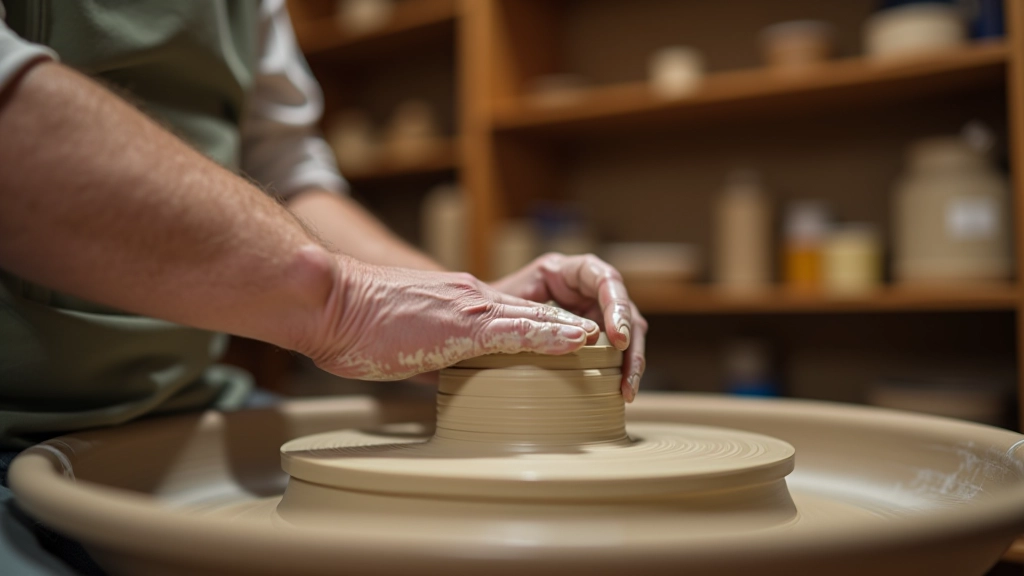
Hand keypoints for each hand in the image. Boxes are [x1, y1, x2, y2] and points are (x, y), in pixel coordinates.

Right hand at [303, 257, 599, 380]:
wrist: (329, 302)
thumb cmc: (356, 326)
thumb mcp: (406, 342)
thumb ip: (435, 353)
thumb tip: (447, 375)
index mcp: (463, 307)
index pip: (520, 318)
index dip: (554, 334)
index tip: (582, 350)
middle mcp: (475, 300)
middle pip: (540, 316)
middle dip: (579, 335)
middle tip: (615, 353)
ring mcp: (471, 309)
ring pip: (538, 319)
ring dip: (578, 336)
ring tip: (617, 346)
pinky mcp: (462, 325)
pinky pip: (517, 330)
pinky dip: (551, 336)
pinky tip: (580, 341)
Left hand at [489, 253, 646, 401]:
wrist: (470, 322)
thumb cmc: (486, 307)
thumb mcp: (506, 305)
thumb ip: (530, 315)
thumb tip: (566, 336)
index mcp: (567, 272)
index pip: (604, 279)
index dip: (616, 306)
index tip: (617, 337)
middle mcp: (585, 290)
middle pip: (623, 309)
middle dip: (631, 341)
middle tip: (628, 373)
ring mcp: (591, 313)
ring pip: (625, 332)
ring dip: (631, 361)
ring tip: (627, 390)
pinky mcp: (590, 337)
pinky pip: (613, 350)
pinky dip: (619, 369)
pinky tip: (621, 392)